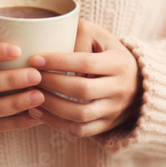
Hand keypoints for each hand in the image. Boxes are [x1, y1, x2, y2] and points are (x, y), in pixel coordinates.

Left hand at [28, 20, 140, 136]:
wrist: (135, 79)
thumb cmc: (105, 52)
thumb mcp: (97, 36)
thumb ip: (77, 37)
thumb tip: (55, 54)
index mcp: (118, 63)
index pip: (86, 63)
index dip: (58, 62)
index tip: (35, 60)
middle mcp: (120, 88)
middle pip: (82, 90)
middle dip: (52, 83)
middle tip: (32, 77)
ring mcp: (114, 110)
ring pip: (80, 114)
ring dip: (51, 105)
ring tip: (31, 94)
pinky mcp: (107, 125)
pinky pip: (80, 130)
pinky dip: (56, 123)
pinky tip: (37, 111)